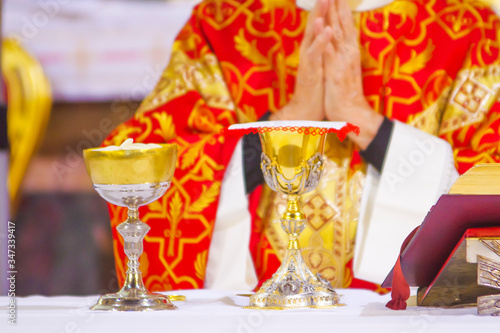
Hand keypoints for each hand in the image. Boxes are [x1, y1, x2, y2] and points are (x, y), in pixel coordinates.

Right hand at [270, 0, 331, 120]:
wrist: (306, 110)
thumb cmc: (316, 88)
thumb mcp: (322, 65)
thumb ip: (324, 49)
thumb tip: (329, 34)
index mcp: (315, 48)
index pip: (321, 24)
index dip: (326, 8)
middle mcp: (309, 51)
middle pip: (315, 23)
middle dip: (321, 6)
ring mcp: (309, 60)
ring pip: (313, 35)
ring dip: (319, 17)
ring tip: (324, 1)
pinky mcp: (310, 71)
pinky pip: (315, 53)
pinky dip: (320, 41)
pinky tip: (327, 30)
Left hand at [323, 0, 382, 149]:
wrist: (352, 113)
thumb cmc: (347, 93)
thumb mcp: (345, 68)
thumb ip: (344, 54)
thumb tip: (342, 42)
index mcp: (350, 51)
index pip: (346, 24)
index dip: (342, 7)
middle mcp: (348, 52)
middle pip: (343, 23)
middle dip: (339, 3)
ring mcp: (342, 60)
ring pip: (337, 33)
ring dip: (334, 14)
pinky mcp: (334, 71)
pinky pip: (329, 52)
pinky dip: (326, 38)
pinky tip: (324, 25)